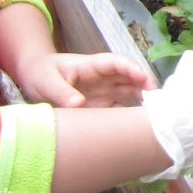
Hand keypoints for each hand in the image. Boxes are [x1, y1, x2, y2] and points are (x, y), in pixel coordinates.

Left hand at [11, 51, 151, 107]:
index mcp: (92, 66)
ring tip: (155, 115)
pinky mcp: (101, 107)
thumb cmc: (40, 73)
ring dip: (143, 101)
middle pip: (129, 78)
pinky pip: (120, 110)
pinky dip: (131, 116)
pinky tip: (140, 127)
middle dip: (146, 86)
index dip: (132, 69)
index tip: (144, 79)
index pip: (117, 64)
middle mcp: (103, 78)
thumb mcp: (46, 80)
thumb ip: (61, 92)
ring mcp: (104, 92)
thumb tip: (79, 104)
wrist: (33, 80)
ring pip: (130, 93)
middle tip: (159, 101)